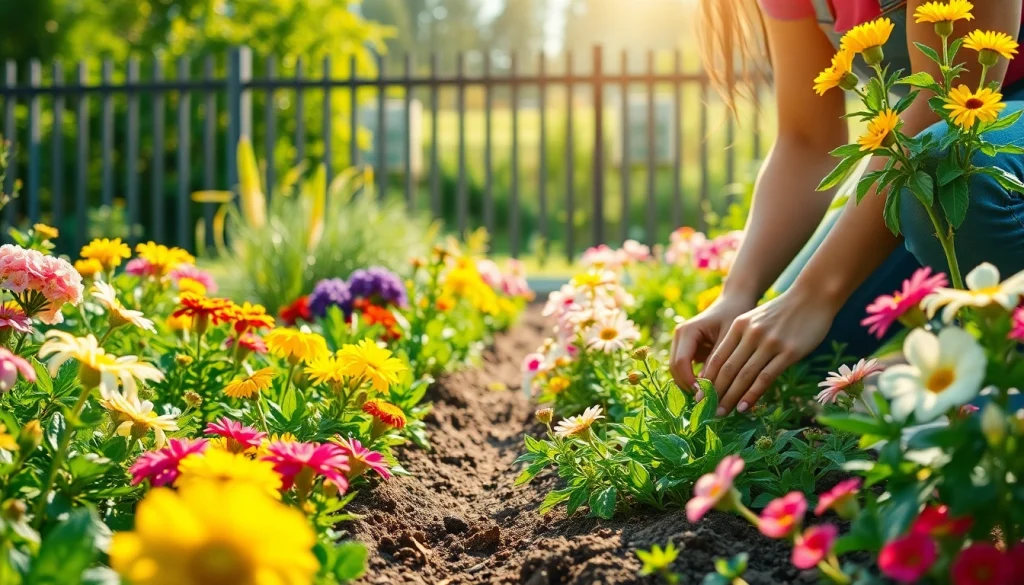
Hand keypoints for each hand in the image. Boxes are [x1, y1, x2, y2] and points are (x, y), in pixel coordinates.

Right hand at [669, 293, 756, 391]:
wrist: (734, 300)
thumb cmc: (735, 315)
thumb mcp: (729, 339)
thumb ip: (718, 362)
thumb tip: (709, 389)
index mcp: (687, 331)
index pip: (680, 362)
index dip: (690, 382)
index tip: (707, 396)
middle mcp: (679, 337)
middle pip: (674, 369)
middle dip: (688, 386)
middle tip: (708, 402)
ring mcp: (680, 343)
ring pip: (678, 371)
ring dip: (690, 385)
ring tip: (710, 397)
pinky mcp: (687, 349)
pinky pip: (686, 369)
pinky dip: (695, 380)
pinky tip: (711, 389)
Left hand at [702, 288, 836, 414]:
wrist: (814, 295)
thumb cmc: (783, 311)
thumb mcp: (756, 319)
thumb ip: (741, 339)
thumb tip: (728, 368)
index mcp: (739, 326)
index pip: (717, 358)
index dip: (707, 379)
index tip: (699, 395)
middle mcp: (751, 335)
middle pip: (727, 369)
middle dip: (715, 393)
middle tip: (706, 410)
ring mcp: (770, 343)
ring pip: (744, 376)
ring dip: (730, 397)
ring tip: (722, 413)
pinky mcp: (789, 352)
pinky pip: (765, 377)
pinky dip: (752, 395)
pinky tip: (744, 407)